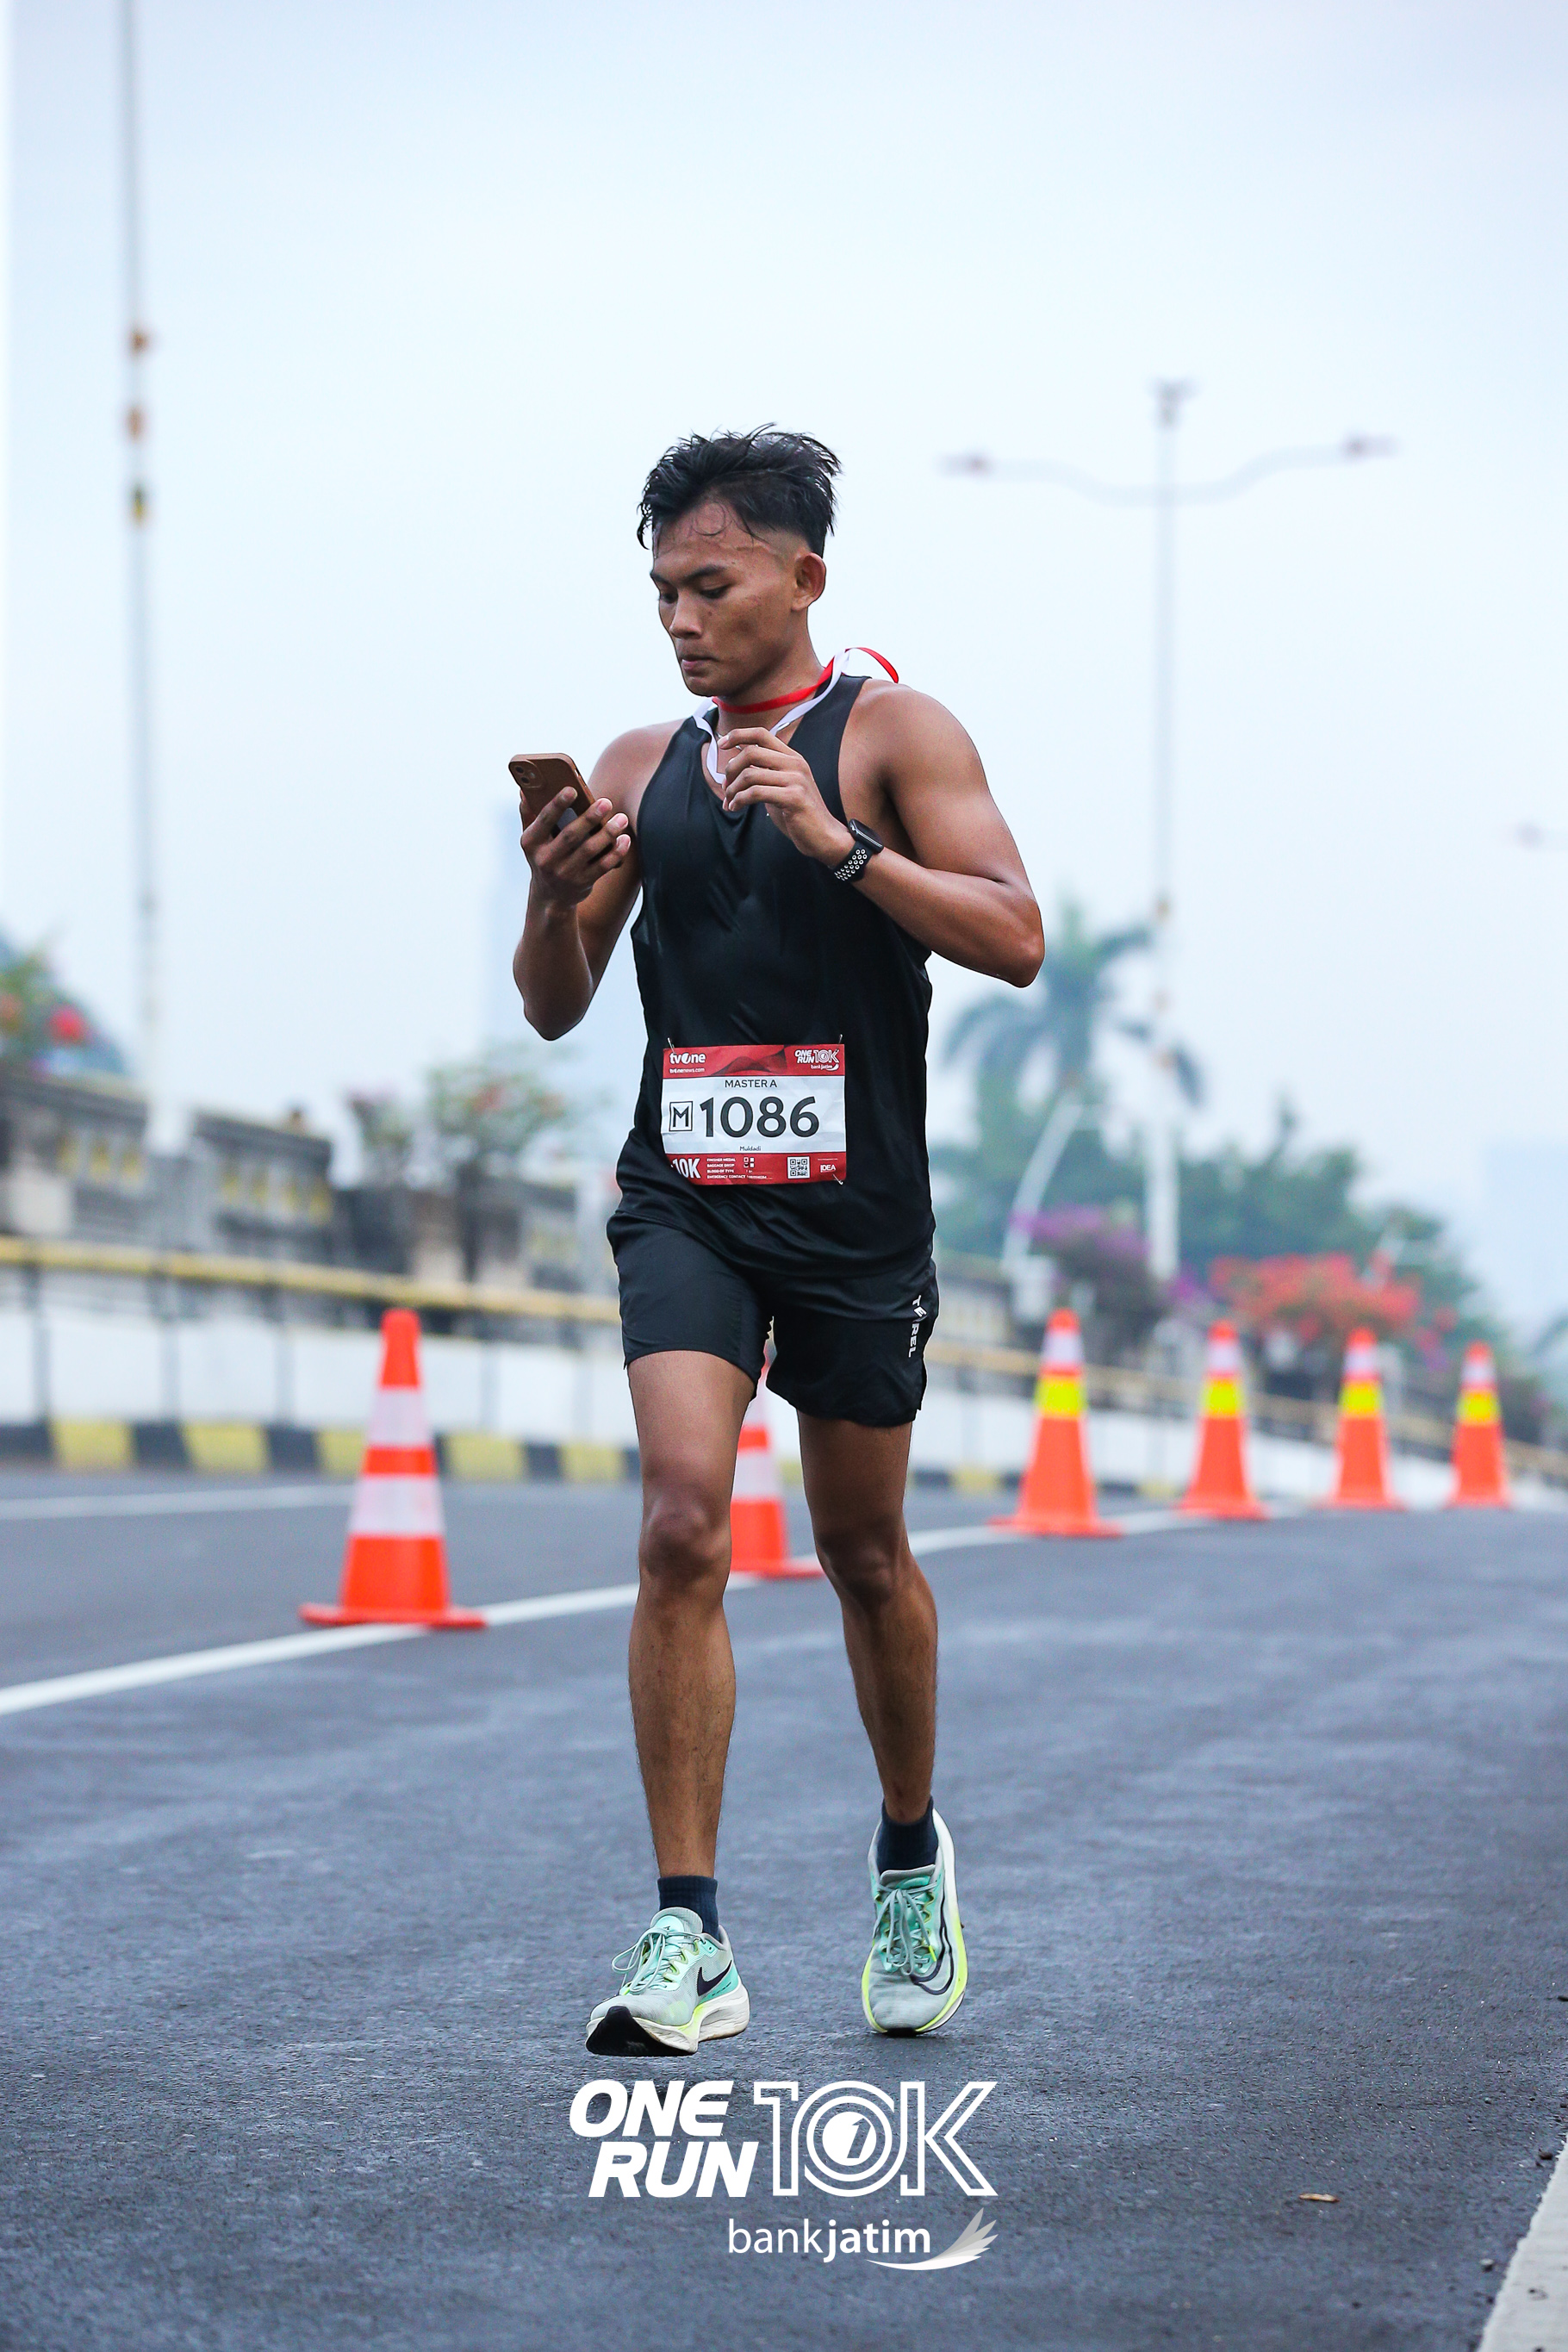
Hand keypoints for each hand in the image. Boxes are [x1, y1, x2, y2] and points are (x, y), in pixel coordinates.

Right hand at [520, 790, 631, 909]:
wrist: (550, 896)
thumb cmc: (544, 856)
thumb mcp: (532, 839)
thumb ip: (529, 813)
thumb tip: (525, 790)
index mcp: (532, 842)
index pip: (544, 820)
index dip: (557, 804)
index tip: (572, 790)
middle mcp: (546, 859)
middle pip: (571, 835)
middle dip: (590, 818)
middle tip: (606, 802)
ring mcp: (564, 873)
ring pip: (589, 850)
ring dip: (607, 833)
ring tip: (621, 819)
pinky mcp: (582, 883)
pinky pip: (602, 866)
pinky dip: (616, 852)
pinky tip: (624, 839)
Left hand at [717, 728, 854, 865]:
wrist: (823, 836)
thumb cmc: (798, 813)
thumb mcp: (780, 786)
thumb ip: (763, 772)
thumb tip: (734, 760)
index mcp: (792, 757)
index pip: (761, 734)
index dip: (738, 735)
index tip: (722, 745)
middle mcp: (795, 764)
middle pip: (751, 753)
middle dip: (730, 770)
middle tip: (724, 788)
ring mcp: (796, 780)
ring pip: (750, 775)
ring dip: (732, 790)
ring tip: (729, 802)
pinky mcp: (793, 798)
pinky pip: (756, 793)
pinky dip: (739, 800)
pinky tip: (735, 807)